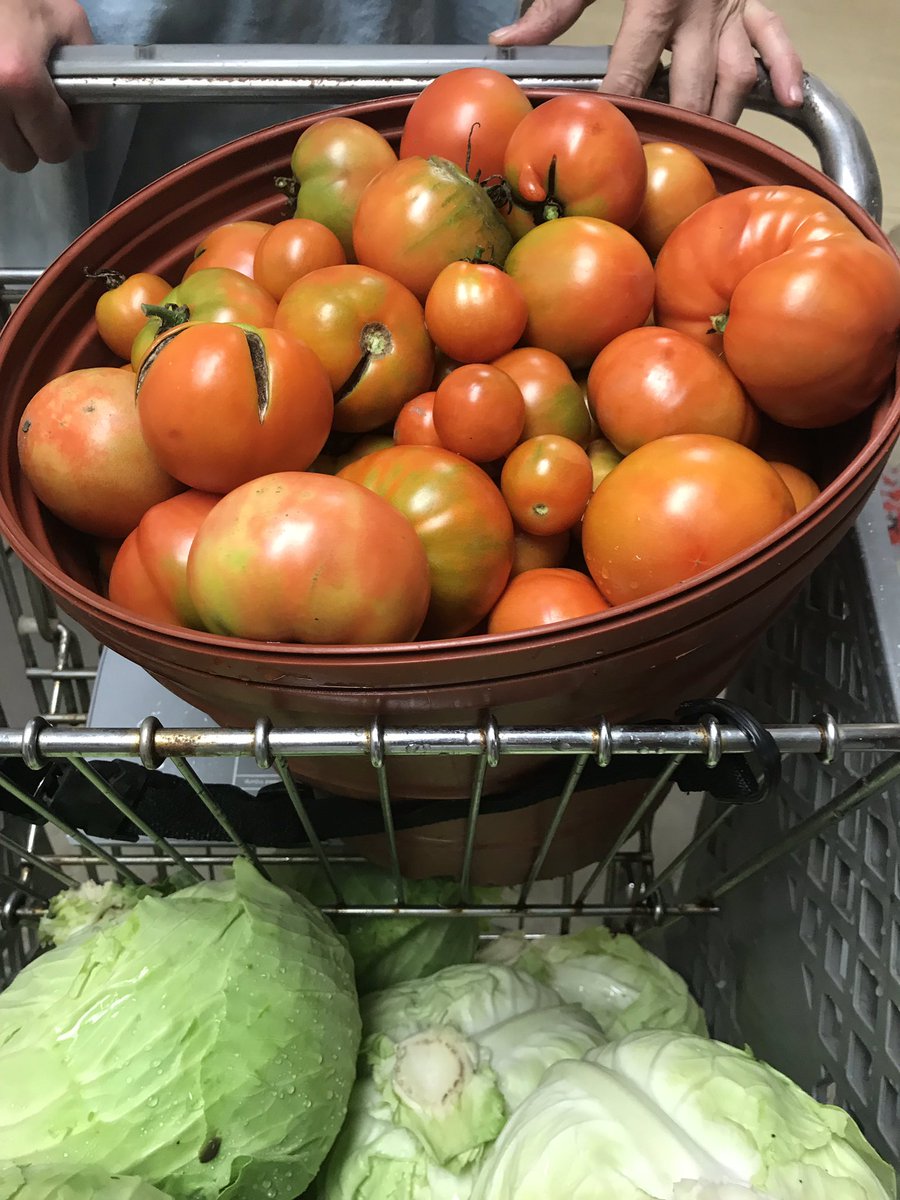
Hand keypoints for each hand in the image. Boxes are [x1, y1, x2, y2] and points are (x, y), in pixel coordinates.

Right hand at [0, 0, 93, 171]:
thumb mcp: (67, 23)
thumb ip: (89, 82)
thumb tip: (86, 128)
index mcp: (19, 81)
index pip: (55, 148)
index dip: (70, 135)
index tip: (69, 116)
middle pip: (22, 159)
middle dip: (37, 138)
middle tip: (39, 106)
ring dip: (10, 133)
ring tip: (16, 96)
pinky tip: (2, 95)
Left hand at [489, 0, 803, 123]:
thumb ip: (555, 5)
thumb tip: (508, 43)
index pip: (634, 72)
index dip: (620, 110)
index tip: (607, 143)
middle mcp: (700, 7)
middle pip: (689, 89)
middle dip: (671, 130)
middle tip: (652, 164)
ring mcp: (730, 5)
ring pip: (734, 78)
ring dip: (718, 119)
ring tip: (701, 153)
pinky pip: (776, 37)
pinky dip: (787, 69)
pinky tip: (787, 103)